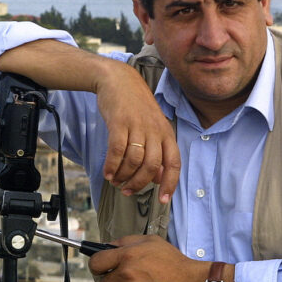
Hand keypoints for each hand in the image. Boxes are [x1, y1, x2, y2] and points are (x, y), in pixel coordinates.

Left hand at [89, 235, 210, 281]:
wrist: (188, 279)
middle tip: (123, 275)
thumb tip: (107, 246)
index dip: (97, 264)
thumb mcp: (148, 240)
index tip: (101, 266)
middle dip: (111, 278)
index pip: (96, 262)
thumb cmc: (170, 259)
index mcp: (127, 255)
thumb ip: (125, 241)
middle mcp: (127, 274)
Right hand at [95, 62, 180, 200]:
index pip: (174, 163)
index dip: (170, 184)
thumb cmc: (135, 106)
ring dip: (124, 176)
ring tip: (116, 181)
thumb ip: (158, 151)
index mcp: (166, 133)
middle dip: (139, 184)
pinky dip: (112, 165)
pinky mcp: (120, 122)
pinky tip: (108, 173)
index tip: (163, 201)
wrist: (118, 80)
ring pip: (134, 160)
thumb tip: (159, 179)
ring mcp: (137, 125)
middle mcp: (154, 130)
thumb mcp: (152, 126)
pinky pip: (117, 150)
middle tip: (128, 191)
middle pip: (152, 166)